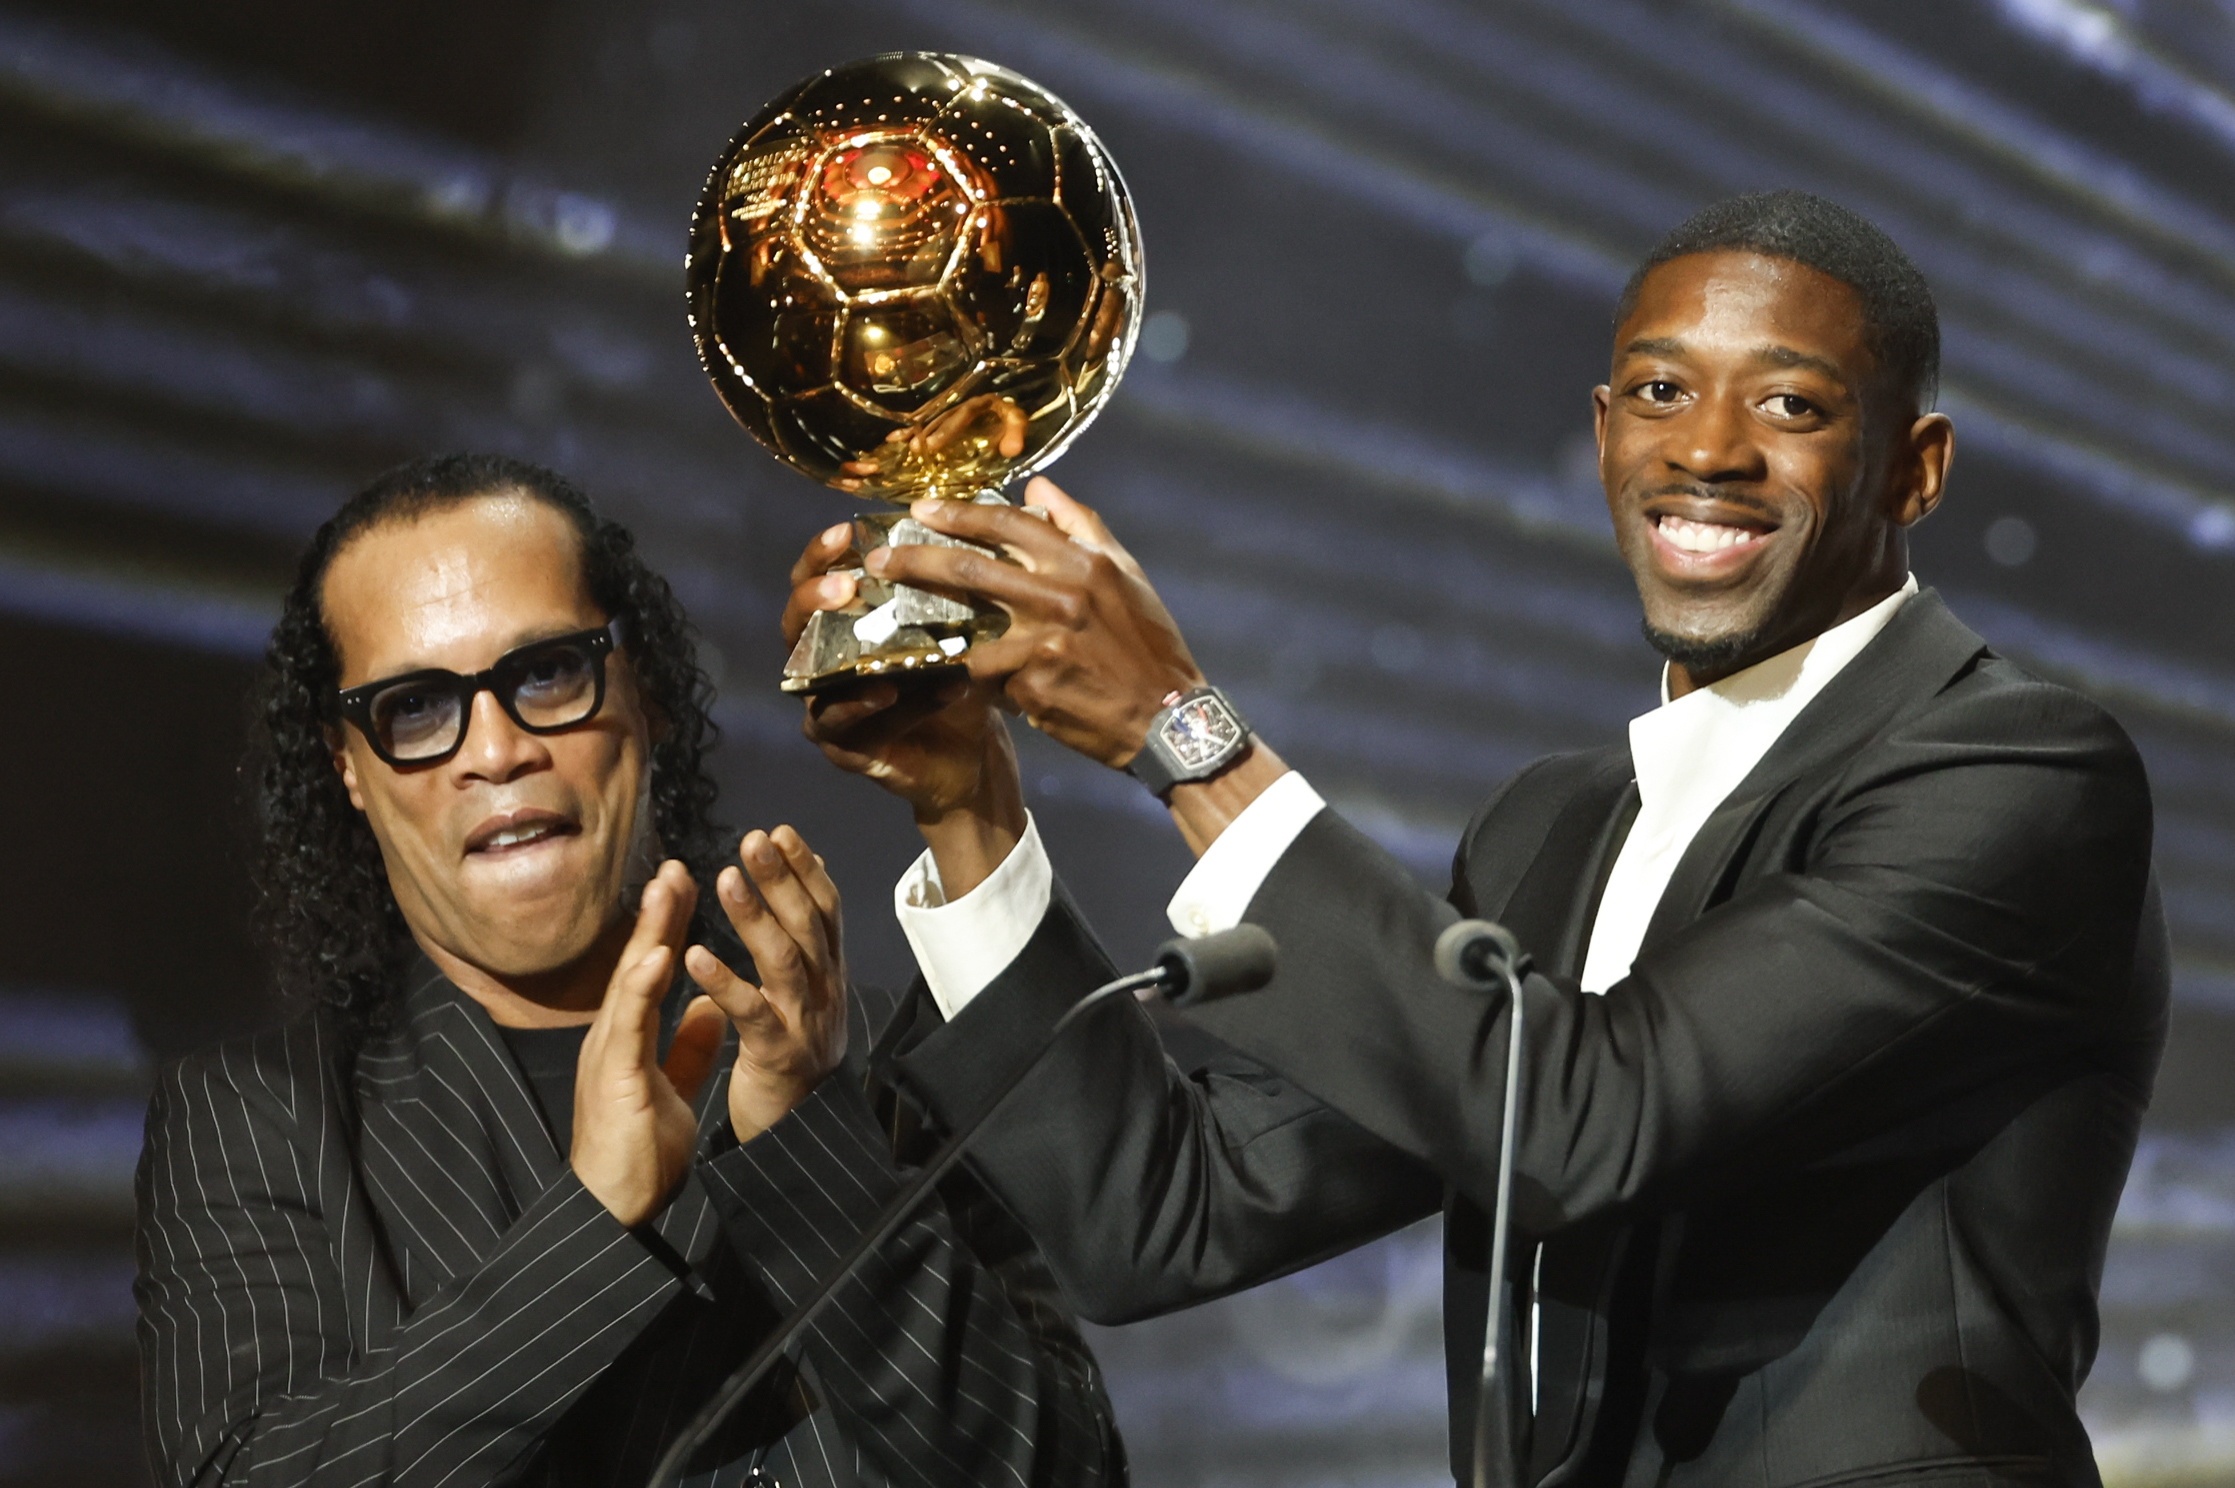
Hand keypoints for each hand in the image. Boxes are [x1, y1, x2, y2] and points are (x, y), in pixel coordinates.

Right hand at [571, 860, 727, 1227]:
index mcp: (632, 1037)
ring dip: (648, 932)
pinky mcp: (611, 1077)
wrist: (614, 1207)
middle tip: (676, 864)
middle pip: (638, 961)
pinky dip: (641, 988)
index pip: (654, 969)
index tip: (687, 884)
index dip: (670, 926)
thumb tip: (708, 1006)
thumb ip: (687, 1046)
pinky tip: (658, 956)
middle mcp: (615, 1036)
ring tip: (667, 886)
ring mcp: (609, 1052)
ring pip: (628, 981)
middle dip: (658, 913)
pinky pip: (628, 1026)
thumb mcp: (674, 1087)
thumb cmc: (640, 1154)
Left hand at [684, 826, 851, 1142]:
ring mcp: (804, 1022)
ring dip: (754, 917)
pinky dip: (724, 982)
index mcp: (828, 974)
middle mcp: (824, 991)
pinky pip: (751, 1013)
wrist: (800, 1133)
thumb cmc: (794, 1057)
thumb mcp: (808, 994)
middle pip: (806, 924)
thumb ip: (805, 943)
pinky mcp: (777, 1056)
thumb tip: (806, 881)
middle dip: (781, 878)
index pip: (825, 910)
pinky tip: (696, 955)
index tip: (781, 832)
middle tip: (755, 838)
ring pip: (783, 960)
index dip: (806, 869)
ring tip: (726, 878)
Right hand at [784, 525, 1027, 895]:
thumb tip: (1005, 511)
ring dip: (845, 658)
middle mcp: (825, 658)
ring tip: (876, 644)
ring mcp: (826, 703)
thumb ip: (970, 580)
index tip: (850, 531)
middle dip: (813, 597)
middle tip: (846, 584)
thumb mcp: (969, 626)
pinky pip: (840, 725)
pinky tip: (895, 691)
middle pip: (794, 619)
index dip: (824, 551)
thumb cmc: (965, 679)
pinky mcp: (841, 747)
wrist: (976, 754)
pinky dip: (868, 707)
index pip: (818, 573)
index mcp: (847, 620)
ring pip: (810, 676)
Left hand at [865, 476, 1201, 768]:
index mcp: (1084, 562)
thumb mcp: (1126, 574)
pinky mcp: (1031, 686)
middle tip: (880, 560)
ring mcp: (1043, 642)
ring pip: (966, 625)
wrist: (1170, 717)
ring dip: (923, 621)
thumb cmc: (1148, 644)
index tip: (921, 509)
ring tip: (890, 619)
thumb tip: (1038, 485)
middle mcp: (1061, 595)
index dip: (959, 514)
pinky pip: (981, 674)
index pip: (1010, 522)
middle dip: (916, 559)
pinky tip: (931, 669)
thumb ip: (1081, 525)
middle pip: (971, 567)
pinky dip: (958, 670)